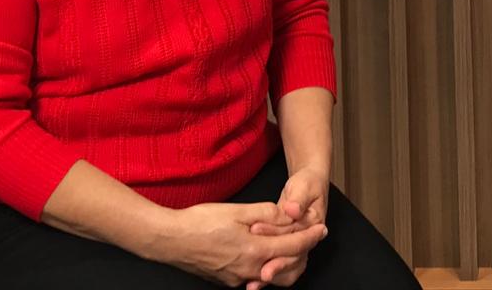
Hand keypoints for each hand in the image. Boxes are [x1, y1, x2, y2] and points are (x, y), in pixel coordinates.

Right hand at [165, 201, 325, 286]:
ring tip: (289, 243)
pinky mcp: (227, 280)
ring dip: (284, 260)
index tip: (322, 228)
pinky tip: (264, 251)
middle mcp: (249, 270)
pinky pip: (255, 275)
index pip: (293, 246)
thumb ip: (267, 214)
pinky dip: (266, 264)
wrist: (170, 240)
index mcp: (254, 251)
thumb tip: (289, 217)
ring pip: (271, 274)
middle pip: (287, 267)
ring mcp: (237, 278)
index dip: (310, 236)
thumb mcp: (238, 211)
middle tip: (310, 235)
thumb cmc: (200, 222)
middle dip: (302, 252)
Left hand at [245, 166, 330, 289]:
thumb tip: (292, 210)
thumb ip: (298, 198)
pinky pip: (278, 262)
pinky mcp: (285, 247)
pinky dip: (266, 271)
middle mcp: (307, 239)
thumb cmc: (307, 184)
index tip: (263, 244)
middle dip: (276, 267)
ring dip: (271, 274)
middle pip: (293, 258)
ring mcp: (297, 245)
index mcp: (314, 224)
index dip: (280, 242)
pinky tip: (252, 281)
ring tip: (254, 283)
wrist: (309, 186)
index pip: (297, 238)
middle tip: (261, 275)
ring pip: (287, 266)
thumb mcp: (304, 186)